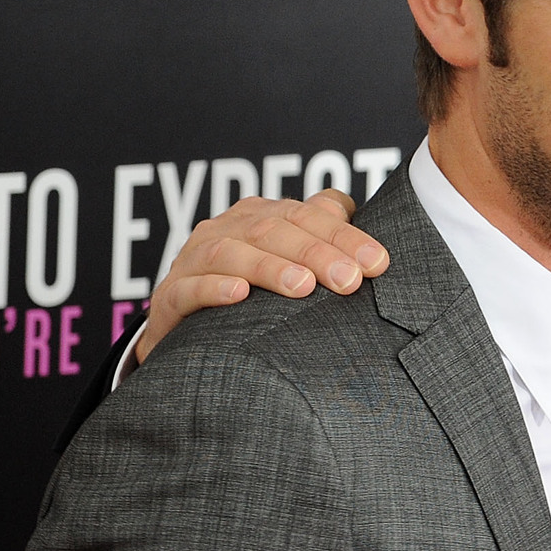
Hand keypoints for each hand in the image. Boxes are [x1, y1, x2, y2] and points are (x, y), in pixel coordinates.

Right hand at [134, 190, 390, 361]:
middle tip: (350, 280)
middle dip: (317, 253)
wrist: (187, 335)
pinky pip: (190, 288)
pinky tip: (239, 295)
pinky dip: (214, 288)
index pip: (309, 215)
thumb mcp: (290, 263)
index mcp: (261, 215)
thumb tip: (365, 226)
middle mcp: (227, 229)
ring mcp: (194, 259)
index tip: (379, 263)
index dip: (345, 236)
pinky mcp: (170, 296)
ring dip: (269, 267)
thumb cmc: (253, 294)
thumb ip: (323, 237)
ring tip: (302, 287)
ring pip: (232, 253)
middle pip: (275, 230)